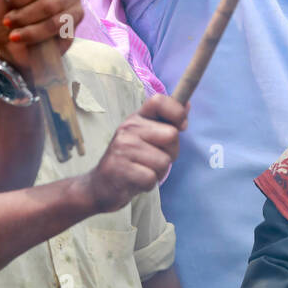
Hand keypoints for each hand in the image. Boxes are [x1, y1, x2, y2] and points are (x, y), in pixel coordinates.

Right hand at [84, 94, 186, 211]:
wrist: (99, 186)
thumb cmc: (131, 159)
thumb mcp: (146, 135)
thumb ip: (167, 121)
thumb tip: (188, 103)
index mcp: (136, 118)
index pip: (159, 101)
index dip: (177, 112)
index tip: (181, 126)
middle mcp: (128, 129)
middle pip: (171, 135)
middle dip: (171, 152)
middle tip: (153, 159)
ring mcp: (122, 148)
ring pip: (164, 161)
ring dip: (158, 171)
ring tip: (142, 170)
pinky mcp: (120, 170)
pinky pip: (152, 178)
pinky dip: (148, 184)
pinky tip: (135, 181)